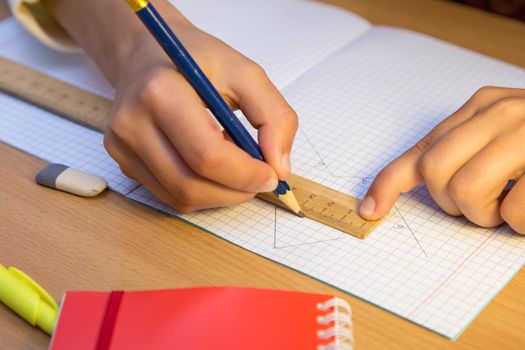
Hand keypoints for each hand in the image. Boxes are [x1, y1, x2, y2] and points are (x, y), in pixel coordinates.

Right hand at [103, 19, 296, 211]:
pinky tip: (211, 168)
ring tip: (236, 169)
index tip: (271, 176)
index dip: (245, 175)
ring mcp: (122, 147)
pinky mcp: (123, 162)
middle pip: (190, 184)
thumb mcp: (245, 73)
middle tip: (260, 180)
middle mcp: (132, 123)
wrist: (147, 54)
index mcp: (161, 92)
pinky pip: (169, 196)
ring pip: (180, 198)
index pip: (207, 155)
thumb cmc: (195, 59)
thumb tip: (279, 168)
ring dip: (220, 195)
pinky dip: (201, 192)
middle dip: (236, 192)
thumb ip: (274, 116)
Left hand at [360, 86, 524, 233]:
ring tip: (509, 205)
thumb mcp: (504, 132)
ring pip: (466, 190)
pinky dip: (519, 223)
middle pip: (434, 170)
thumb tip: (433, 186)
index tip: (370, 209)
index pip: (421, 149)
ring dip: (485, 215)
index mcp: (479, 108)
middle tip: (483, 206)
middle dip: (450, 203)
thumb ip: (466, 150)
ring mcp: (523, 132)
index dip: (388, 183)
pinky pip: (513, 211)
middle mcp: (497, 114)